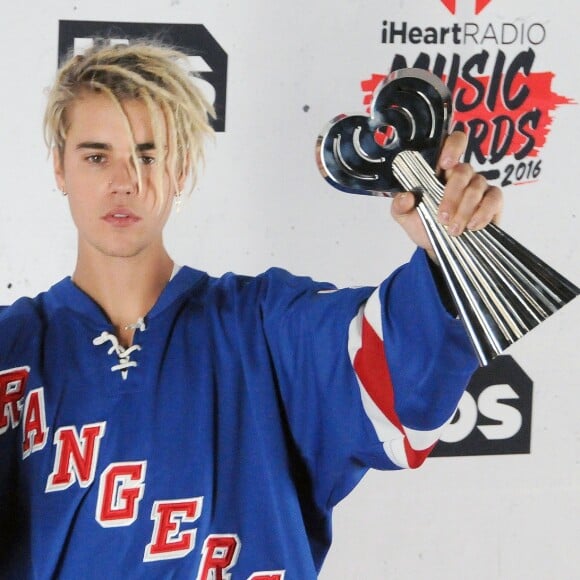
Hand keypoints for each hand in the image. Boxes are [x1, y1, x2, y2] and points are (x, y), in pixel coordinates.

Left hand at [390, 131, 502, 261]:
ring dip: (464, 209)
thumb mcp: (405, 217)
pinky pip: (494, 198)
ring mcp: (479, 186)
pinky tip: (472, 226)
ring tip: (453, 229)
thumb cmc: (424, 224)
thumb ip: (400, 206)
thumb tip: (406, 197)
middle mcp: (461, 174)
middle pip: (463, 171)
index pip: (452, 143)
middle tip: (442, 217)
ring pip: (477, 186)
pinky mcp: (493, 200)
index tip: (445, 164)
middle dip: (452, 196)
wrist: (438, 248)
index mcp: (439, 171)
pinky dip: (482, 213)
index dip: (452, 146)